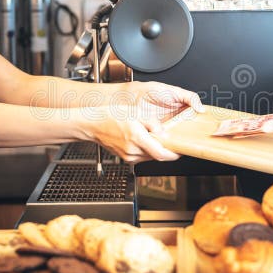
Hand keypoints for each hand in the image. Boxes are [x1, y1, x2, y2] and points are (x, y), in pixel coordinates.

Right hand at [90, 81, 204, 162]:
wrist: (92, 124)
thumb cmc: (111, 116)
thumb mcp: (136, 113)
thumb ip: (153, 123)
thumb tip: (164, 132)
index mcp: (137, 138)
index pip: (161, 153)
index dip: (174, 154)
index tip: (180, 151)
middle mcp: (132, 151)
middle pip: (157, 156)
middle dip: (167, 151)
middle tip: (173, 144)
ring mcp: (128, 156)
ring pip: (150, 157)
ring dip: (157, 151)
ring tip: (158, 140)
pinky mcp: (125, 158)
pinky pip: (141, 157)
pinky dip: (147, 151)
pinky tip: (146, 141)